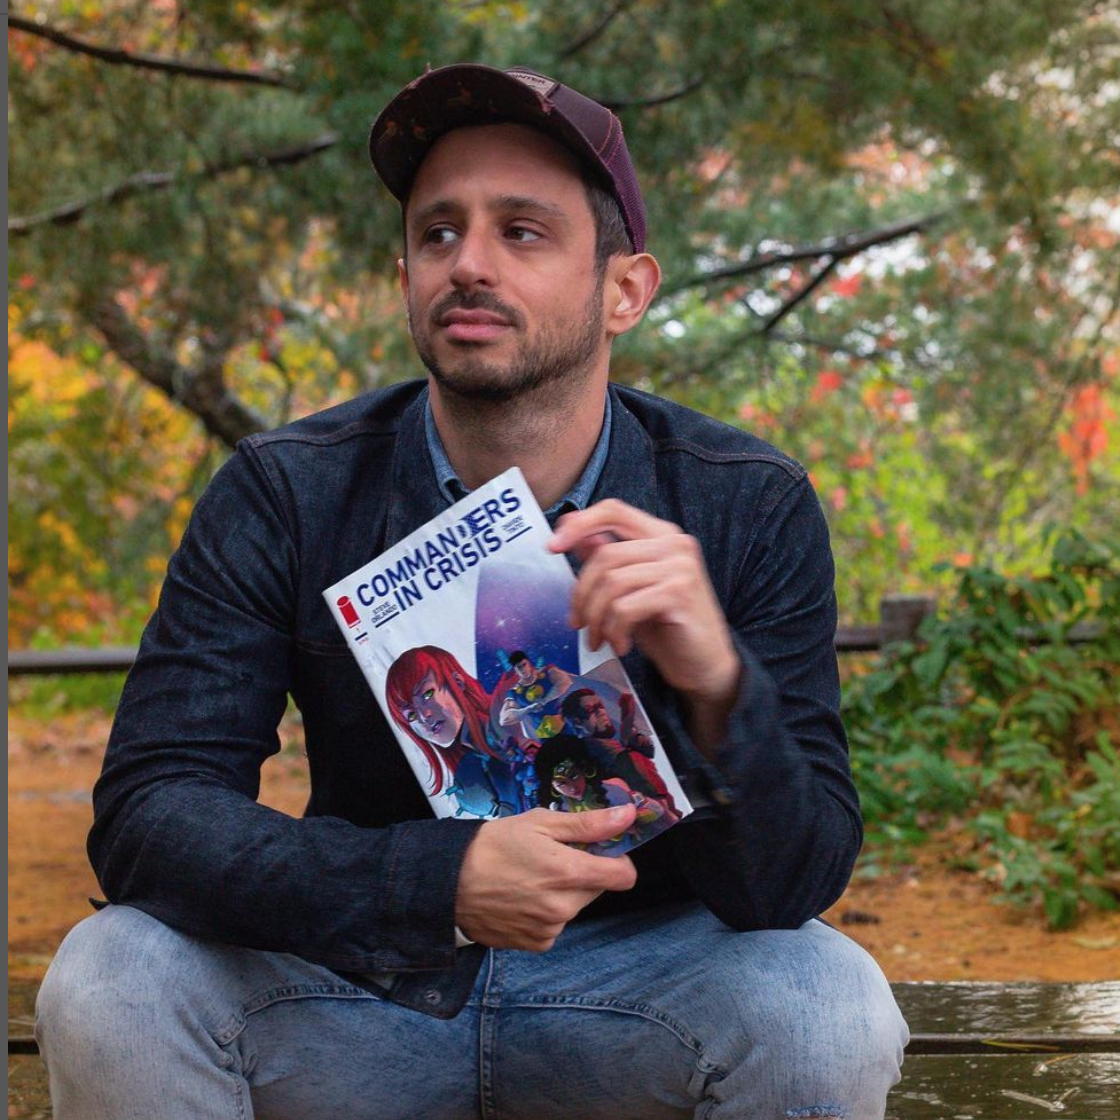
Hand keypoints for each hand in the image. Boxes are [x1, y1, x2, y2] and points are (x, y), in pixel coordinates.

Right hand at [455, 805, 637, 950]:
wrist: (449, 881)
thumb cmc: (494, 845)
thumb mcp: (540, 823)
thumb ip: (588, 824)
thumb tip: (628, 816)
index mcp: (569, 873)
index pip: (624, 876)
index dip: (617, 859)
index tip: (599, 850)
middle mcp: (564, 907)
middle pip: (598, 889)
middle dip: (584, 873)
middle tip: (553, 858)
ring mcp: (550, 929)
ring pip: (576, 906)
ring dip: (565, 893)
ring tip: (531, 878)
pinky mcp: (537, 944)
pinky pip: (557, 924)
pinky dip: (547, 912)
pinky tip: (523, 898)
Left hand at [548, 500, 739, 705]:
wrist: (704, 664)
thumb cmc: (667, 627)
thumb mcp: (630, 590)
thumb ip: (608, 561)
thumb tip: (573, 536)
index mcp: (660, 534)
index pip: (613, 510)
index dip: (579, 523)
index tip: (553, 547)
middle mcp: (674, 543)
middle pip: (605, 554)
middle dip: (581, 593)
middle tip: (577, 623)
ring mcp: (679, 566)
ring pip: (611, 582)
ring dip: (596, 618)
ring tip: (599, 639)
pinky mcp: (680, 593)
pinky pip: (625, 607)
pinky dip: (614, 630)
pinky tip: (620, 644)